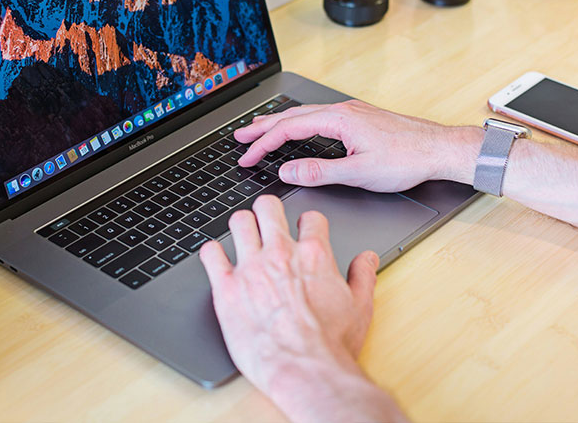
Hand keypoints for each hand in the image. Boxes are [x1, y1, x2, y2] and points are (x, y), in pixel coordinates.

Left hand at [201, 196, 405, 421]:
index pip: (310, 217)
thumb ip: (363, 276)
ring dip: (241, 226)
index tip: (304, 230)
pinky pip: (211, 254)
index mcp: (313, 255)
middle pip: (268, 207)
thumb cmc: (331, 345)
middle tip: (267, 221)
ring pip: (239, 222)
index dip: (308, 222)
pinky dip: (212, 253)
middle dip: (268, 211)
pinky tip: (217, 259)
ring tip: (242, 236)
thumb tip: (367, 258)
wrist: (305, 371)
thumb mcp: (360, 308)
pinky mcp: (227, 289)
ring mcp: (251, 269)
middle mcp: (281, 254)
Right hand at [235, 100, 480, 191]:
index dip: (263, 144)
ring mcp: (353, 113)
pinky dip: (300, 123)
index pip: (288, 129)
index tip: (247, 158)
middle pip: (292, 115)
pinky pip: (319, 116)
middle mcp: (343, 111)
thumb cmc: (407, 159)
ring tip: (261, 129)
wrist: (440, 149)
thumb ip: (319, 172)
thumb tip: (287, 171)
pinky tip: (300, 130)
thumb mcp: (359, 173)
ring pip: (306, 114)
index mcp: (339, 120)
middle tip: (240, 135)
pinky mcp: (361, 119)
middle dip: (263, 126)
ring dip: (280, 122)